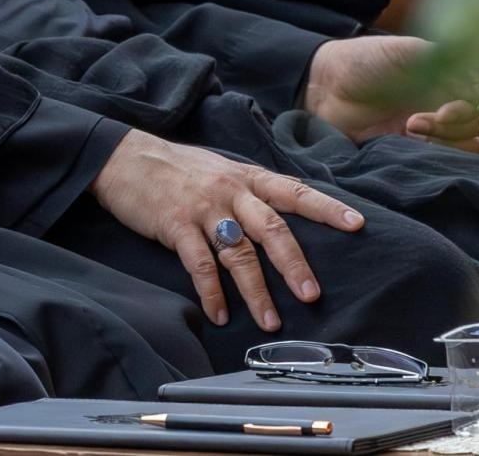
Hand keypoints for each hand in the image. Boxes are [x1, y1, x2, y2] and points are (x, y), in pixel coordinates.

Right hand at [89, 130, 362, 331]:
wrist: (121, 157)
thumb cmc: (174, 167)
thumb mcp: (219, 169)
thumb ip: (249, 191)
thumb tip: (283, 215)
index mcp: (246, 177)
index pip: (294, 191)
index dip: (326, 208)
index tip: (357, 224)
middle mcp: (230, 192)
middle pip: (272, 229)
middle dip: (294, 265)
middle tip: (311, 296)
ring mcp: (203, 209)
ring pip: (238, 254)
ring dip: (256, 291)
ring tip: (270, 322)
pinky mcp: (175, 225)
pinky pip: (200, 264)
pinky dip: (212, 292)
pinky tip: (219, 313)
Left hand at [304, 36, 478, 150]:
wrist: (321, 82)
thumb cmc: (363, 60)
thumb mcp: (405, 51)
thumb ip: (442, 60)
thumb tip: (475, 81)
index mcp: (442, 85)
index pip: (475, 107)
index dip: (467, 113)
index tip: (445, 111)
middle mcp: (436, 109)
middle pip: (469, 132)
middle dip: (452, 129)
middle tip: (416, 120)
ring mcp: (419, 131)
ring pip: (453, 149)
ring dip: (439, 143)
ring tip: (408, 127)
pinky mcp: (399, 149)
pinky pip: (425, 160)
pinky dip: (423, 156)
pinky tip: (403, 141)